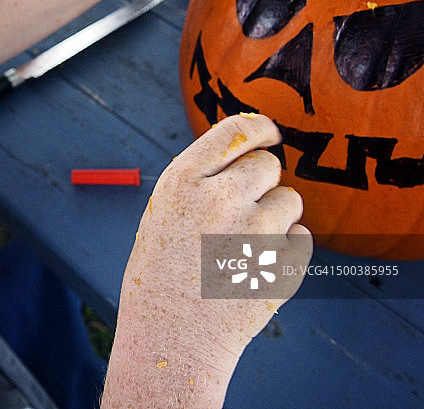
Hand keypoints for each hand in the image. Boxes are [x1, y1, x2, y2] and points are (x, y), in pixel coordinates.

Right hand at [102, 113, 312, 408]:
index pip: (238, 129)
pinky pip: (300, 237)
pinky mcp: (283, 263)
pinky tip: (253, 268)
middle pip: (267, 165)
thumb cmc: (162, 272)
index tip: (270, 134)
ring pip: (290, 200)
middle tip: (238, 213)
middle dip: (260, 183)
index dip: (261, 128)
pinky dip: (285, 249)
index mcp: (185, 180)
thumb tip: (253, 151)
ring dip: (275, 216)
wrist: (170, 336)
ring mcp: (256, 231)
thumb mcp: (166, 210)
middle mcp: (221, 197)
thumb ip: (204, 179)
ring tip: (242, 247)